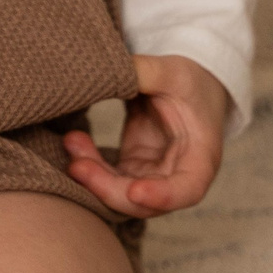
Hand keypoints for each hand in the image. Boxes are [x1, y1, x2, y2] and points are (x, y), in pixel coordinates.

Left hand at [62, 54, 231, 217]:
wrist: (186, 86)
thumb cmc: (189, 82)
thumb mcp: (172, 72)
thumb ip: (144, 72)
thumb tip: (107, 70)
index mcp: (201, 156)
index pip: (188, 189)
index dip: (162, 197)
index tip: (134, 191)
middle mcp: (177, 175)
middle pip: (146, 201)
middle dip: (109, 189)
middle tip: (78, 166)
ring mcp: (153, 175)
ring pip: (121, 194)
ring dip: (94, 178)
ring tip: (71, 143)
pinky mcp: (133, 169)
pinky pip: (109, 179)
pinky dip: (91, 166)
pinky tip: (74, 142)